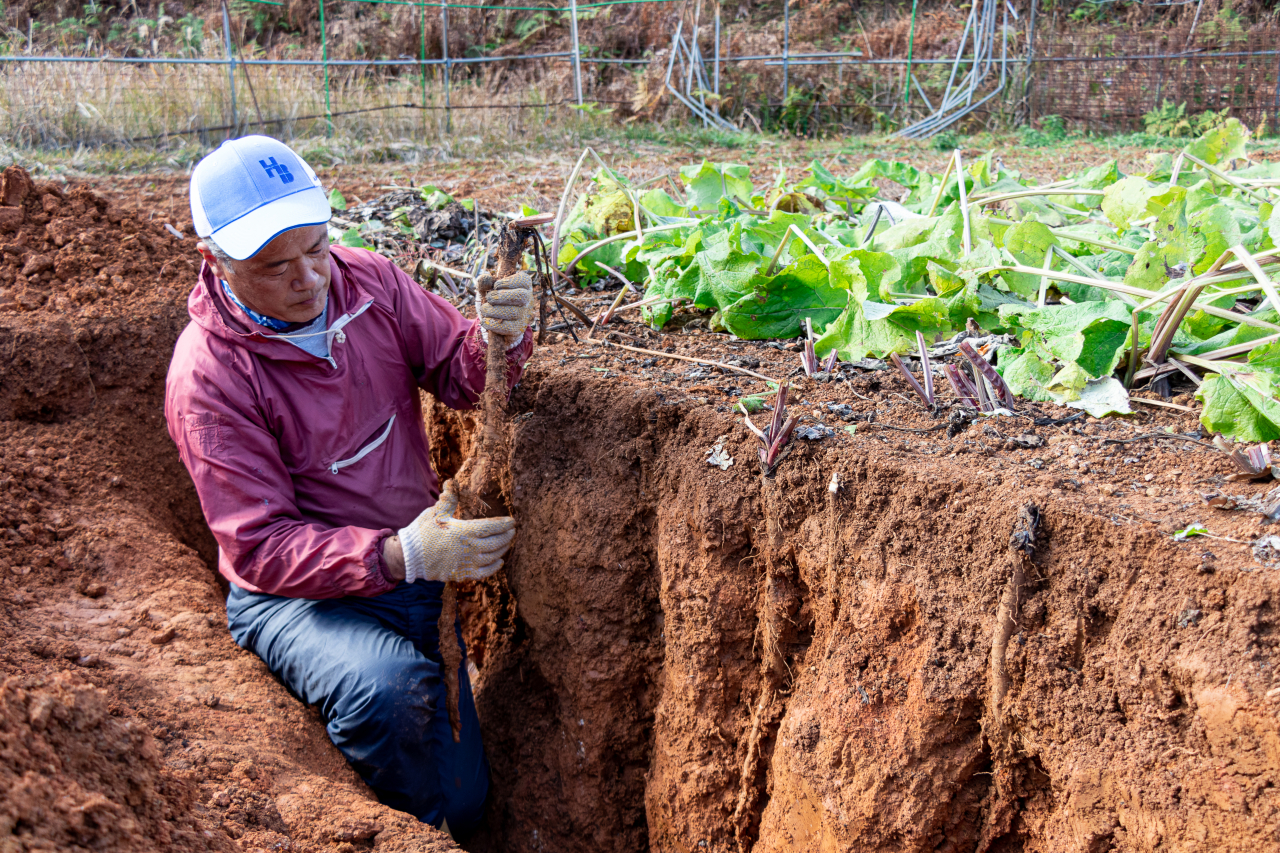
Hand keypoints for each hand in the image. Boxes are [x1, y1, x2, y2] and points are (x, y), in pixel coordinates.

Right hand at [396, 480, 515, 583]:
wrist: (409, 556)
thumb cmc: (422, 532)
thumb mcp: (435, 512)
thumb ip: (448, 499)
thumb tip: (450, 482)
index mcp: (464, 531)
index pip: (491, 527)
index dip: (504, 524)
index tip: (513, 521)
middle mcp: (469, 548)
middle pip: (496, 542)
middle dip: (507, 536)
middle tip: (512, 531)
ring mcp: (466, 563)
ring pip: (492, 557)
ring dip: (503, 549)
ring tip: (507, 543)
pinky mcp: (462, 574)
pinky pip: (484, 573)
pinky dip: (494, 567)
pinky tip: (499, 561)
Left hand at [477, 270, 535, 338]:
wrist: (497, 321)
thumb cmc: (494, 300)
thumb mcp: (488, 289)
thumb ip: (484, 283)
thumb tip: (485, 277)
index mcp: (523, 286)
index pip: (524, 280)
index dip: (509, 282)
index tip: (496, 285)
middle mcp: (528, 300)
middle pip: (522, 296)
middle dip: (502, 296)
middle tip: (489, 298)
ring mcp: (525, 315)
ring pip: (514, 313)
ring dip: (495, 311)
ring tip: (485, 309)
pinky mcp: (519, 329)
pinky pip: (510, 328)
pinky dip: (495, 324)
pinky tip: (485, 321)